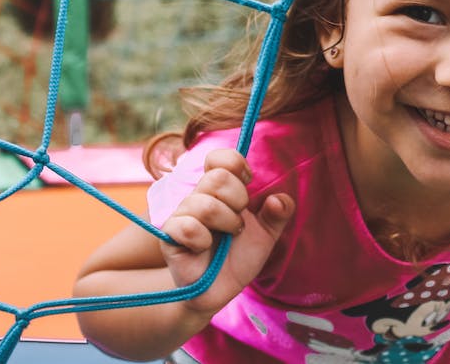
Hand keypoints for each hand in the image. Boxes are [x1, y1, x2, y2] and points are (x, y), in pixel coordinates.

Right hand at [159, 148, 294, 315]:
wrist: (221, 290)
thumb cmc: (239, 258)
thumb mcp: (267, 235)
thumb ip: (278, 214)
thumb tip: (279, 199)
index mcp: (218, 190)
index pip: (219, 158)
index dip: (236, 164)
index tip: (249, 182)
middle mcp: (198, 197)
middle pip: (217, 177)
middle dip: (239, 199)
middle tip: (240, 222)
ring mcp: (182, 216)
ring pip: (204, 203)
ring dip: (226, 223)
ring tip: (229, 236)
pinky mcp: (170, 237)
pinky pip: (186, 226)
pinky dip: (203, 239)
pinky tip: (205, 248)